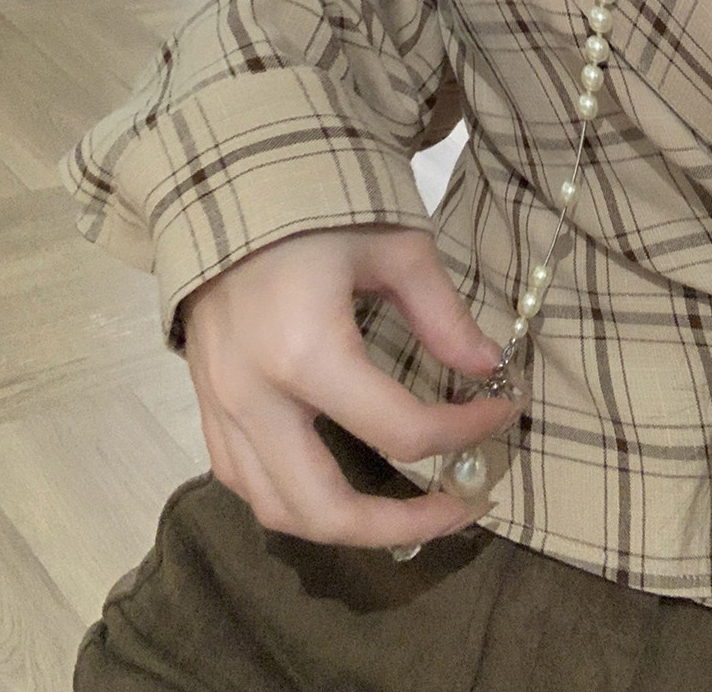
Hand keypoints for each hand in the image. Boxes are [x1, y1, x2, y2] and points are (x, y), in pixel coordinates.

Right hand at [183, 225, 519, 548]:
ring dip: (347, 527)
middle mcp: (257, 397)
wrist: (224, 185)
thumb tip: (488, 366)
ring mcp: (223, 408)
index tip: (504, 408)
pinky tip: (337, 483)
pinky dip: (294, 501)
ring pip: (280, 511)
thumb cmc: (315, 207)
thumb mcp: (393, 246)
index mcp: (307, 353)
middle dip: (407, 525)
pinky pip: (244, 482)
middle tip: (463, 508)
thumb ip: (441, 313)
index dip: (468, 431)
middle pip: (329, 509)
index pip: (403, 430)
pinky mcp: (206, 405)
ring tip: (407, 515)